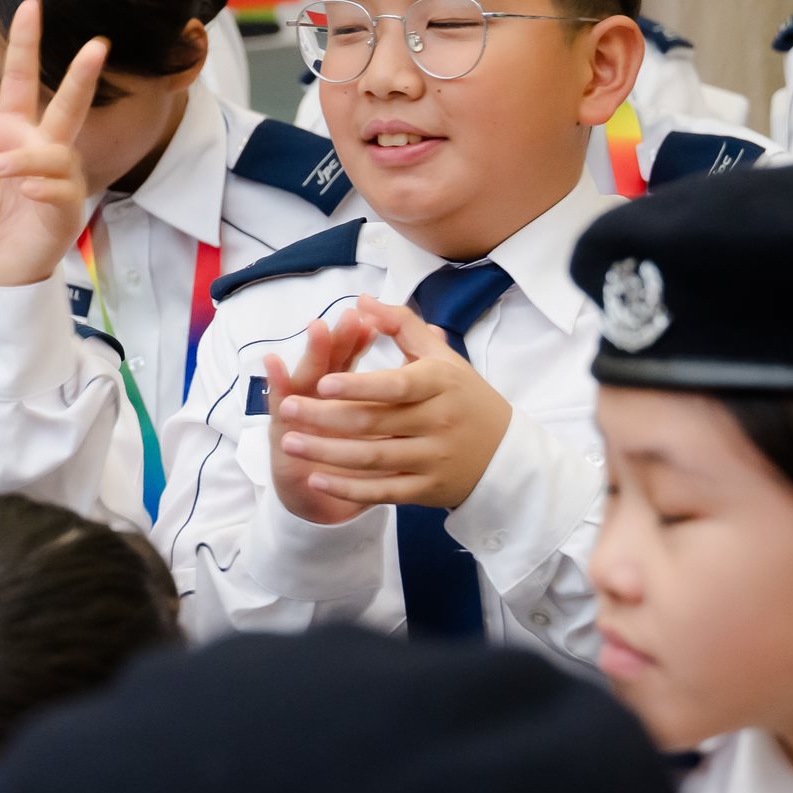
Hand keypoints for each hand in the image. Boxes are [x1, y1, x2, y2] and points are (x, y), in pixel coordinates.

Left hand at [0, 0, 103, 285]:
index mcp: (10, 134)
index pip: (19, 80)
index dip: (25, 45)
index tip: (30, 6)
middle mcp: (39, 150)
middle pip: (66, 104)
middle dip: (82, 75)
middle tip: (98, 45)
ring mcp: (56, 179)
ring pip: (57, 152)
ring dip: (27, 159)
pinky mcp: (64, 209)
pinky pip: (62, 188)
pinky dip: (43, 186)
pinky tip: (28, 193)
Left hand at [273, 297, 514, 511]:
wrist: (507, 456)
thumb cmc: (462, 396)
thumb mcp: (440, 357)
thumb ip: (401, 326)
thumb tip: (360, 301)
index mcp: (439, 383)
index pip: (396, 385)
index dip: (359, 385)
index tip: (321, 382)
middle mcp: (438, 422)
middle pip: (374, 422)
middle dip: (325, 417)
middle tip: (285, 410)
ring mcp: (433, 459)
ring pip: (373, 458)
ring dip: (327, 452)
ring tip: (289, 442)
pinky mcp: (428, 490)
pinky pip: (384, 491)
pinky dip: (349, 488)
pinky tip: (316, 479)